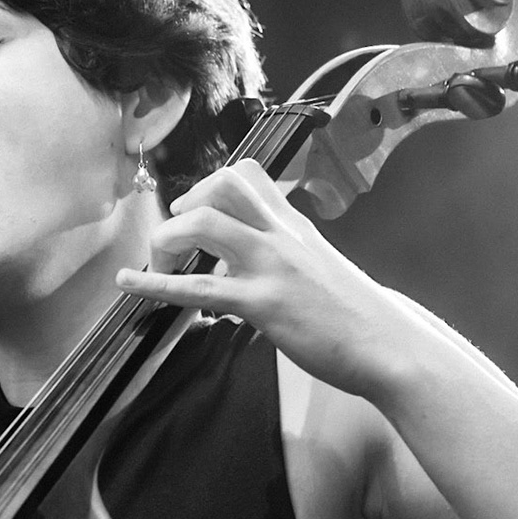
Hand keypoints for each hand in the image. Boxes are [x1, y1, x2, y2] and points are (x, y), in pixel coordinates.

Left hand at [115, 161, 413, 398]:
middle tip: (175, 241)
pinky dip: (154, 284)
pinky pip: (197, 287)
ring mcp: (271, 266)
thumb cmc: (353, 313)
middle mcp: (280, 235)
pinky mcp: (262, 303)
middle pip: (221, 183)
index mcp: (291, 224)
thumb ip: (278, 255)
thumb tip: (235, 263)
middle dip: (183, 205)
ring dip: (167, 241)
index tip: (193, 212)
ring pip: (203, 224)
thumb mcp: (316, 267)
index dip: (207, 185)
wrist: (388, 345)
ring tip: (159, 265)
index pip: (246, 173)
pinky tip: (129, 283)